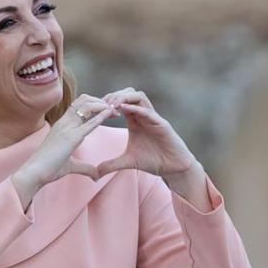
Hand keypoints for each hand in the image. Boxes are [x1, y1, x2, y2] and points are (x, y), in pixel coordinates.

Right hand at [12, 94, 122, 207]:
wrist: (34, 173)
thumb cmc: (48, 169)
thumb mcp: (70, 166)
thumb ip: (84, 168)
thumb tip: (96, 175)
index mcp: (62, 126)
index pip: (79, 106)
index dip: (94, 104)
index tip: (107, 110)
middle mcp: (64, 123)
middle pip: (84, 100)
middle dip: (101, 102)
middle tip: (114, 110)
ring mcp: (67, 128)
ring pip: (87, 106)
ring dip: (103, 106)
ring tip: (114, 111)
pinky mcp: (71, 137)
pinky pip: (89, 123)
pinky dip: (101, 116)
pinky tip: (110, 114)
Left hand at [95, 88, 208, 203]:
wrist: (173, 168)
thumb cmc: (154, 161)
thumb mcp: (127, 162)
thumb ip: (111, 165)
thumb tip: (94, 174)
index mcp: (134, 120)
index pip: (120, 102)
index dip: (107, 102)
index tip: (96, 109)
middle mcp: (144, 115)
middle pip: (129, 93)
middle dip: (114, 95)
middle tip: (102, 104)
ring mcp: (153, 118)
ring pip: (139, 96)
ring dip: (124, 97)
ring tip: (110, 105)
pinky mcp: (162, 124)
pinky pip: (149, 111)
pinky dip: (137, 108)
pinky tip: (124, 109)